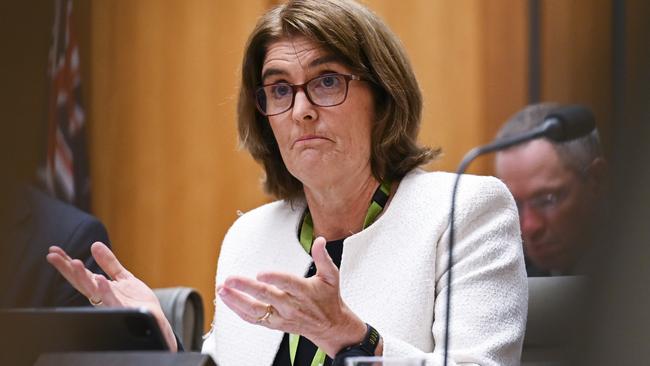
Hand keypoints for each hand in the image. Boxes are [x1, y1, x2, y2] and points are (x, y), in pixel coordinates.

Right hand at [46, 242, 177, 350]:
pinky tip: (100, 280)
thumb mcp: (123, 277)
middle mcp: (102, 296)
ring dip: (83, 278)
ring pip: (93, 291)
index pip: (81, 274)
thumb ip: (109, 263)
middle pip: (81, 282)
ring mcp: (111, 303)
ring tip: (74, 263)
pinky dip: (105, 291)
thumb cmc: (136, 301)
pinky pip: (111, 301)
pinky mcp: (123, 309)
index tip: (53, 251)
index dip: (67, 263)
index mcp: (100, 288)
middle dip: (67, 269)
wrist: (154, 320)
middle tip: (53, 256)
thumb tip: (95, 244)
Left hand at [217, 237, 366, 356]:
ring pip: (255, 310)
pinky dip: (238, 310)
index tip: (260, 274)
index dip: (274, 279)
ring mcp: (281, 317)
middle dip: (246, 288)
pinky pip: (253, 319)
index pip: (288, 284)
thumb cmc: (328, 298)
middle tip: (230, 279)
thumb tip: (320, 240)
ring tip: (222, 289)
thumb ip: (323, 257)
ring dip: (236, 300)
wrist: (330, 326)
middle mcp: (291, 306)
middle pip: (266, 296)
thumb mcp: (331, 276)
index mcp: (304, 292)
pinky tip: (227, 300)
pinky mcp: (274, 324)